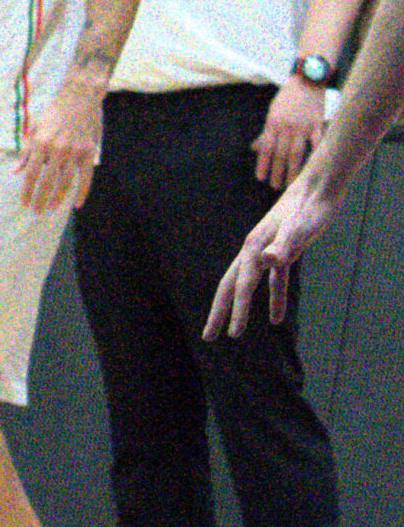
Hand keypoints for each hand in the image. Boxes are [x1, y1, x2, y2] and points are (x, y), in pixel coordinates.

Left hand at [15, 78, 101, 211]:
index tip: (24, 202)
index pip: (32, 174)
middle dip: (40, 198)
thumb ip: (26, 151)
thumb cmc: (54, 111)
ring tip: (52, 208)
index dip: (27, 190)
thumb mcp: (34, 128)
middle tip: (36, 211)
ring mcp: (74, 151)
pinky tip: (77, 204)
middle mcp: (57, 149)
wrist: (80, 96)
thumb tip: (16, 171)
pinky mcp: (88, 152)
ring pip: (65, 182)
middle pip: (47, 181)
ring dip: (58, 198)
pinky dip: (82, 192)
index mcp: (40, 142)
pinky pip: (86, 178)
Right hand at [209, 164, 340, 335]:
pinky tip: (276, 318)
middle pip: (230, 286)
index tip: (231, 335)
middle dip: (219, 312)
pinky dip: (274, 299)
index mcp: (253, 248)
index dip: (234, 312)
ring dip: (239, 308)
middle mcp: (254, 251)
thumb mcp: (300, 228)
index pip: (239, 287)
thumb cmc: (310, 209)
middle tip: (208, 337)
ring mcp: (267, 252)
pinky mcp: (283, 253)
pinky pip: (274, 282)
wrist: (318, 189)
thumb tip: (266, 261)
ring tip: (234, 332)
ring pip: (247, 285)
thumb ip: (283, 245)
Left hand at [252, 71, 323, 191]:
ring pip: (297, 152)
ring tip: (291, 184)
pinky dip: (315, 155)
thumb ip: (265, 132)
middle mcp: (286, 126)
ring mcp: (303, 126)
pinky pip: (316, 142)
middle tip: (275, 186)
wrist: (306, 81)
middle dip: (277, 171)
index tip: (260, 177)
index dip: (263, 163)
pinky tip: (314, 168)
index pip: (266, 148)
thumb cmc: (287, 98)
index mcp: (273, 123)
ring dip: (293, 170)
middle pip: (280, 153)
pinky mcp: (317, 124)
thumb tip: (254, 148)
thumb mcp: (272, 112)